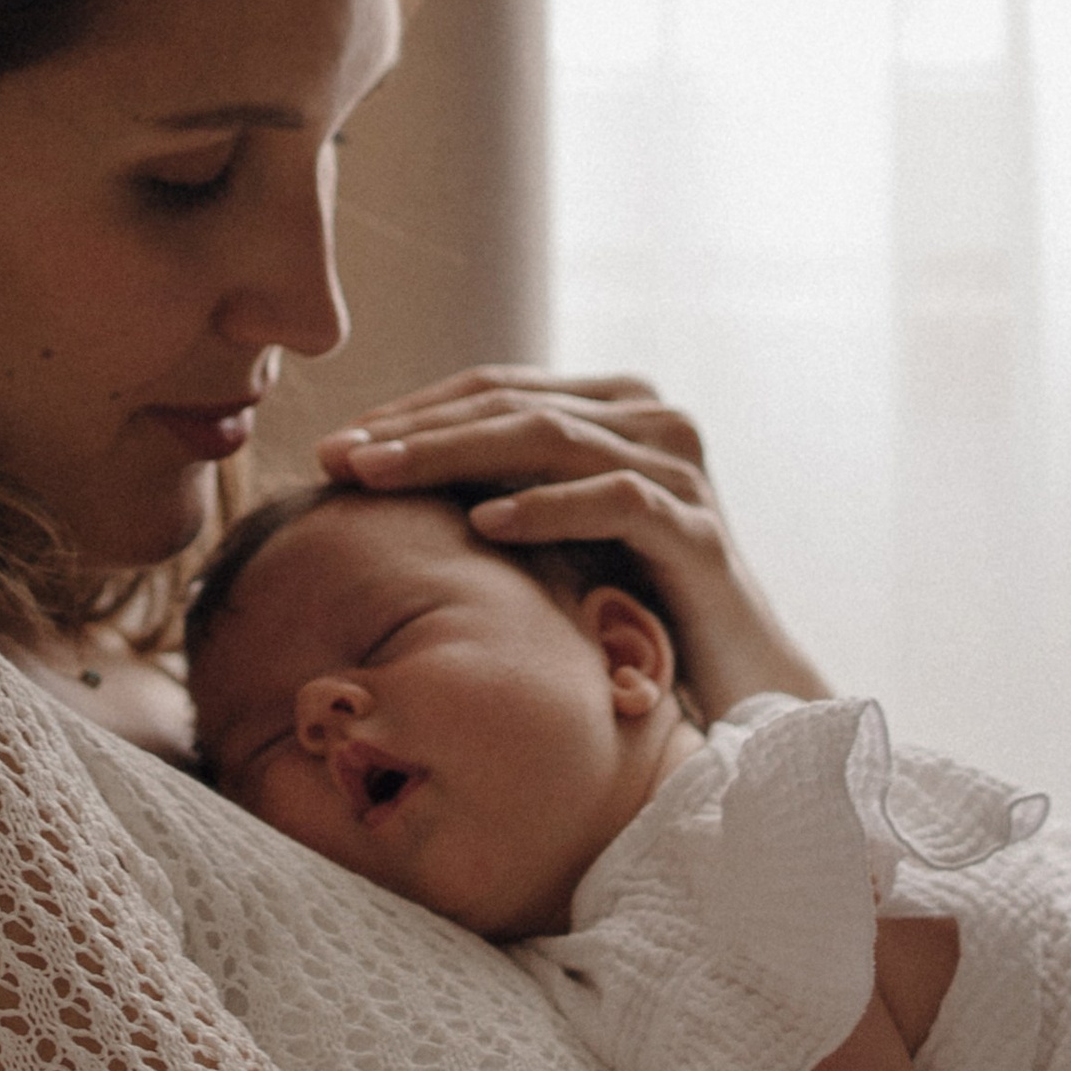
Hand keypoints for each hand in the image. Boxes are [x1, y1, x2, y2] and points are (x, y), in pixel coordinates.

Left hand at [316, 365, 830, 714]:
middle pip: (512, 403)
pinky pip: (617, 501)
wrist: (738, 682)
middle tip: (336, 458)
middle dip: (414, 430)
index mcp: (614, 408)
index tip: (332, 447)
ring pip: (551, 438)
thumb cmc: (629, 606)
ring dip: (453, 455)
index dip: (409, 410)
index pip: (494, 387)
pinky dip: (546, 507)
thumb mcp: (554, 536)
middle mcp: (652, 420)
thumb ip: (496, 488)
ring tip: (379, 479)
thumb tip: (371, 475)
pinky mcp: (699, 532)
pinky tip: (484, 523)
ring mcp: (680, 471)